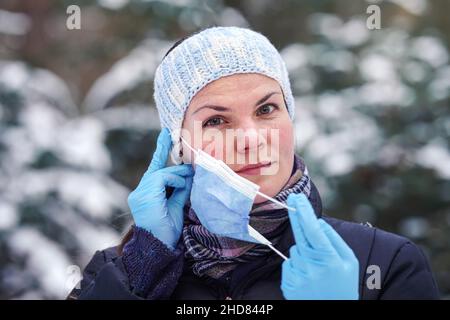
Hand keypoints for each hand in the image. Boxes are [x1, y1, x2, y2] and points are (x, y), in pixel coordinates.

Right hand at [127, 128, 193, 249]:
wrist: (159, 246)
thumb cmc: (167, 230)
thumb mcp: (177, 205)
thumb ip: (181, 188)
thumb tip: (189, 174)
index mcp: (147, 192)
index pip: (155, 166)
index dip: (160, 148)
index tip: (166, 133)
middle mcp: (141, 190)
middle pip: (159, 168)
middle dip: (177, 168)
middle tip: (192, 170)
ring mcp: (140, 192)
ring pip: (162, 172)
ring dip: (178, 176)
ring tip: (188, 183)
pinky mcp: (144, 194)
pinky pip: (162, 178)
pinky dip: (174, 180)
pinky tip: (180, 187)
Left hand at [281, 193, 358, 299]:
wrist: (334, 314)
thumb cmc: (344, 285)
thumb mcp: (349, 261)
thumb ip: (334, 239)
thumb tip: (318, 222)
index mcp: (330, 259)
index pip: (313, 230)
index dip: (304, 212)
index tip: (298, 198)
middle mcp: (312, 267)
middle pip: (299, 234)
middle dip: (297, 216)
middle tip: (293, 200)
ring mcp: (299, 277)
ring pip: (294, 250)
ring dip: (302, 252)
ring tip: (316, 269)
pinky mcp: (288, 285)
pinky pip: (288, 264)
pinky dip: (296, 266)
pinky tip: (307, 277)